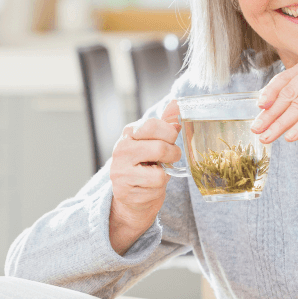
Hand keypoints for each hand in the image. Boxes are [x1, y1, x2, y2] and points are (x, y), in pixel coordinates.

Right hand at [109, 100, 181, 254]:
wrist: (131, 196)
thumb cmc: (145, 164)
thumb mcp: (154, 140)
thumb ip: (165, 123)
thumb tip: (177, 103)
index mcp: (129, 133)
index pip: (154, 125)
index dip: (170, 134)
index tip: (170, 140)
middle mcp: (121, 150)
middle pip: (160, 148)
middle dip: (173, 155)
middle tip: (169, 158)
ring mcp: (120, 172)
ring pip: (159, 173)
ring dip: (165, 175)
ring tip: (156, 173)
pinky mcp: (124, 192)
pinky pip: (155, 189)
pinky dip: (158, 189)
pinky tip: (149, 187)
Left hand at [251, 58, 297, 141]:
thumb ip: (297, 96)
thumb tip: (268, 110)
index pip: (282, 80)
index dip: (268, 95)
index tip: (258, 109)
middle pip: (287, 95)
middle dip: (270, 115)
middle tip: (258, 129)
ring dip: (280, 124)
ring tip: (268, 137)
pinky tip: (290, 137)